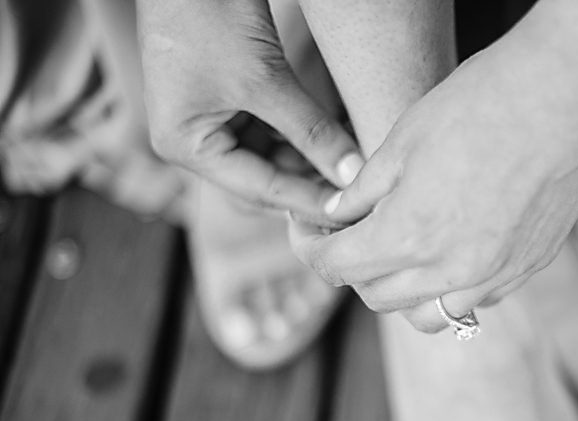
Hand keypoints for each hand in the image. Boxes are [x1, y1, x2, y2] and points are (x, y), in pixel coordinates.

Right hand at [137, 0, 361, 223]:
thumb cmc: (209, 14)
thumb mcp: (266, 80)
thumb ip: (312, 131)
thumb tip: (353, 175)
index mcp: (186, 147)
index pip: (258, 189)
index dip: (307, 201)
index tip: (350, 211)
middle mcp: (193, 141)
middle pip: (264, 178)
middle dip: (310, 182)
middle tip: (358, 192)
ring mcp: (210, 120)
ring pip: (272, 156)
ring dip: (311, 159)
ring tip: (354, 166)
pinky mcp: (229, 98)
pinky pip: (272, 129)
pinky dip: (302, 134)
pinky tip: (338, 141)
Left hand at [289, 27, 577, 331]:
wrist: (572, 92)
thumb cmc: (483, 102)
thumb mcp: (404, 138)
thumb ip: (364, 191)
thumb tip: (338, 217)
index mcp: (410, 236)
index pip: (338, 268)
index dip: (311, 250)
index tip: (310, 232)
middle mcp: (452, 271)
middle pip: (378, 297)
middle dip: (352, 269)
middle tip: (350, 235)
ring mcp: (497, 275)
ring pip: (429, 315)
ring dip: (402, 291)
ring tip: (400, 252)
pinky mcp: (531, 266)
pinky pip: (477, 298)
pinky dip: (451, 286)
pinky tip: (452, 247)